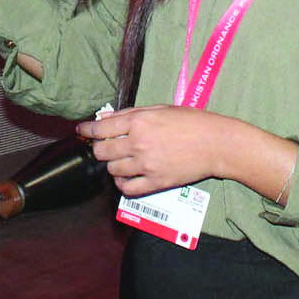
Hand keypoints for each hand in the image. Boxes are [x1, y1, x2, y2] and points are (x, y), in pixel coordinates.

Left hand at [76, 106, 239, 197]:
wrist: (216, 143)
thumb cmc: (191, 122)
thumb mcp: (159, 109)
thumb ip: (129, 114)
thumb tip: (104, 118)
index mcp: (139, 122)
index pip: (100, 129)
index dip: (87, 131)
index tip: (82, 132)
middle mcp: (138, 143)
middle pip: (101, 152)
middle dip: (100, 149)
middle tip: (107, 147)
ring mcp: (146, 165)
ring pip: (112, 170)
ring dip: (113, 166)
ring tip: (123, 160)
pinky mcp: (156, 182)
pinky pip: (127, 189)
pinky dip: (122, 184)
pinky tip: (127, 177)